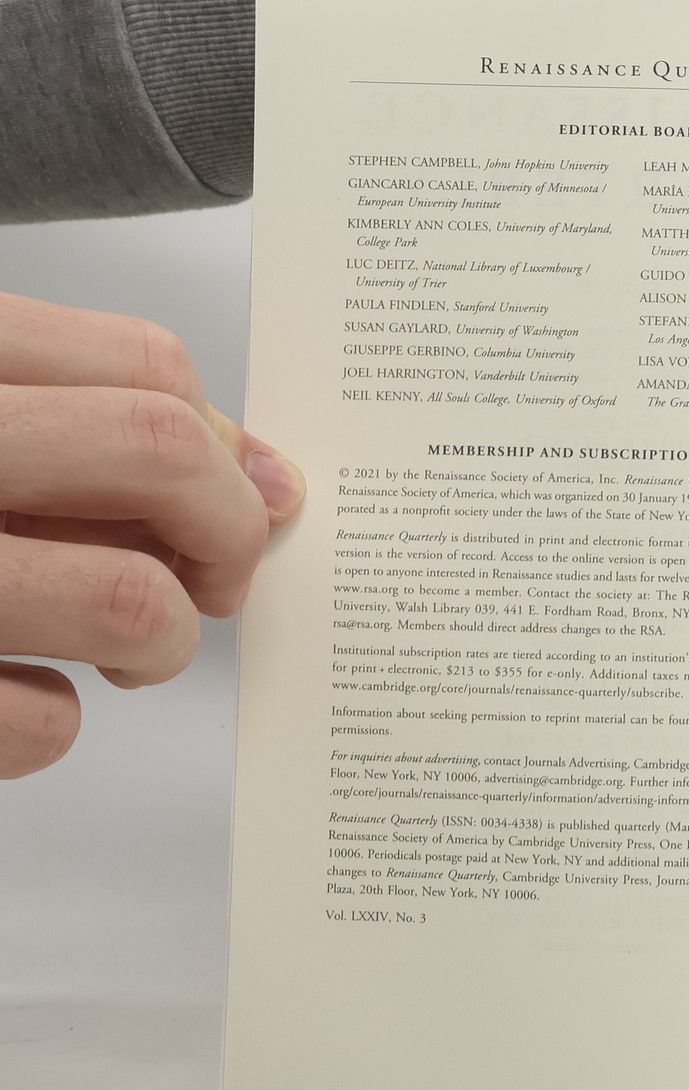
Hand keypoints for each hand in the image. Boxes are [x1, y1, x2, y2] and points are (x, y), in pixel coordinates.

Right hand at [0, 293, 304, 778]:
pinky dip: (52, 724)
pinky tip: (21, 696)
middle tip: (220, 577)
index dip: (226, 437)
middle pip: (158, 450)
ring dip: (161, 638)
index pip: (140, 365)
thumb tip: (263, 479)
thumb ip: (85, 425)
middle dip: (226, 527)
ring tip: (122, 649)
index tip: (254, 491)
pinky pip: (41, 722)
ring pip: (128, 597)